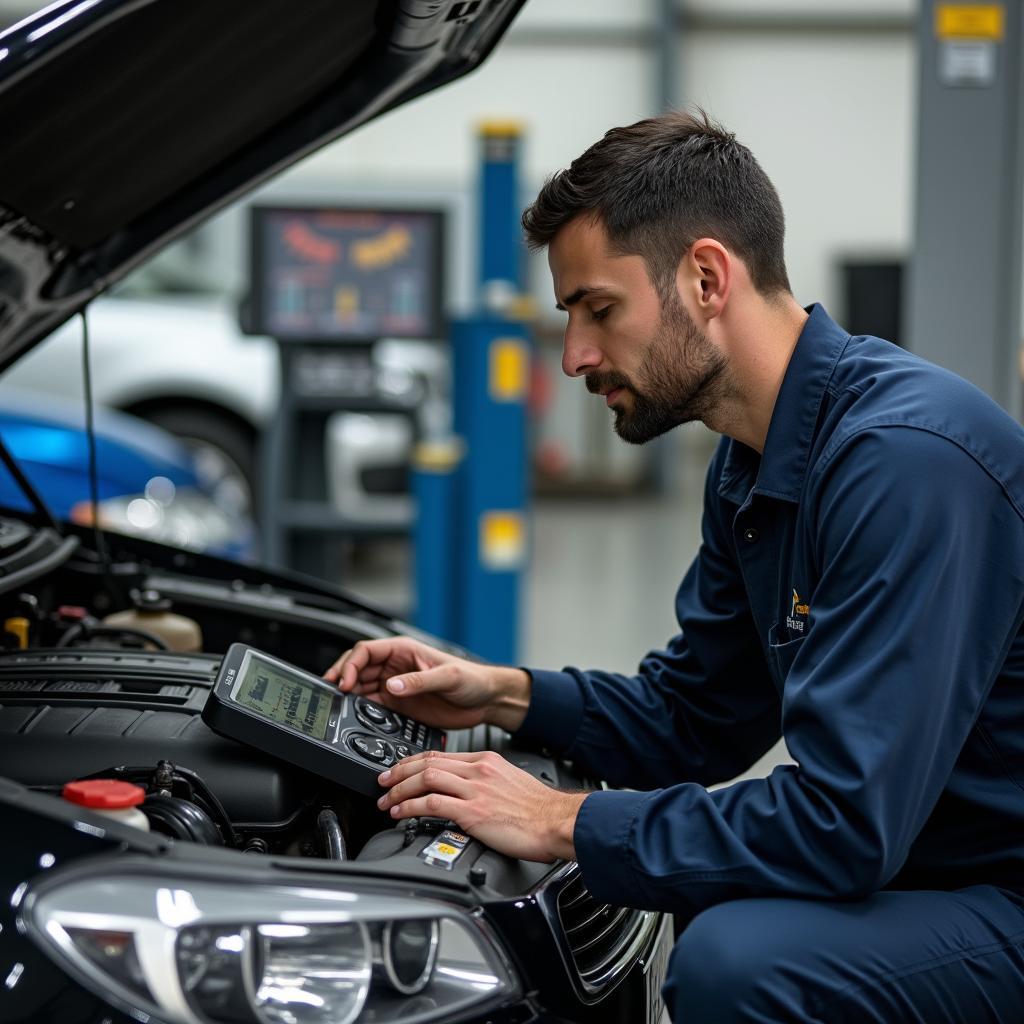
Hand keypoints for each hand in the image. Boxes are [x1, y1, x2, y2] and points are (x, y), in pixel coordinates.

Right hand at [324, 637, 530, 731]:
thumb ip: (419, 681)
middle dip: (341, 679)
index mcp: (403, 650)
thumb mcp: (447, 677)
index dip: (350, 665)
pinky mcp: (400, 706)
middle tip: (331, 695)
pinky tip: (355, 717)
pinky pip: (373, 707)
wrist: (487, 701)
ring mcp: (396, 687)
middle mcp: (395, 667)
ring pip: (361, 688)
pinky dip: (361, 711)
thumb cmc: (473, 679)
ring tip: (339, 707)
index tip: (344, 682)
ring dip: (348, 697)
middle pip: (357, 669)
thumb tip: (392, 685)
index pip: (365, 651)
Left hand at [376, 750, 587, 862]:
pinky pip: (431, 803)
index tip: (399, 770)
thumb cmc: (539, 810)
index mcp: (486, 761)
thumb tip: (466, 794)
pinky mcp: (473, 812)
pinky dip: (410, 806)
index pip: (440, 755)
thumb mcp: (511, 783)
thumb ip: (486, 783)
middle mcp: (478, 771)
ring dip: (399, 790)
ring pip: (424, 779)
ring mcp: (474, 790)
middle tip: (382, 782)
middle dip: (398, 772)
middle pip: (427, 763)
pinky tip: (400, 813)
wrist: (558, 822)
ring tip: (385, 801)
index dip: (413, 762)